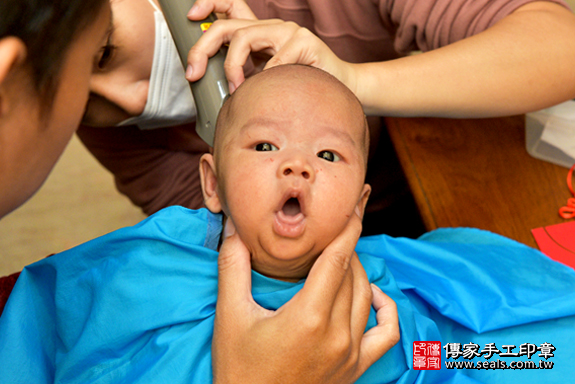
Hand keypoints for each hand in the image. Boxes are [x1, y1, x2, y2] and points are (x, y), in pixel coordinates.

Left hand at [186, 2, 353, 93]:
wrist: (343, 88)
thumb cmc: (302, 86)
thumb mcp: (267, 78)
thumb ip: (246, 73)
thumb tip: (213, 83)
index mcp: (261, 33)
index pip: (230, 6)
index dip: (208, 4)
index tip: (191, 17)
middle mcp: (272, 27)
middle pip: (226, 26)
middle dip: (201, 48)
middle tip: (194, 73)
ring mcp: (288, 32)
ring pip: (243, 39)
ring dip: (232, 67)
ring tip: (236, 89)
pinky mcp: (304, 42)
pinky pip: (273, 62)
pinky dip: (265, 79)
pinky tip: (269, 90)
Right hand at [212, 214, 399, 383]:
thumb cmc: (239, 369)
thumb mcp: (230, 315)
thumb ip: (233, 266)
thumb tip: (233, 227)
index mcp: (309, 316)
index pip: (338, 259)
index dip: (348, 228)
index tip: (355, 205)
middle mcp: (338, 334)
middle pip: (352, 274)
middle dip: (345, 246)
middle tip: (334, 228)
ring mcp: (351, 354)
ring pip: (366, 296)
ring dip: (357, 271)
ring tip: (340, 256)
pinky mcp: (356, 368)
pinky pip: (387, 333)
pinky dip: (384, 308)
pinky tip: (371, 295)